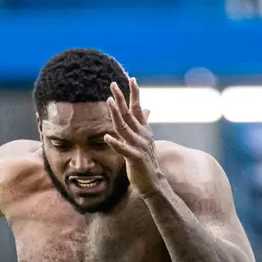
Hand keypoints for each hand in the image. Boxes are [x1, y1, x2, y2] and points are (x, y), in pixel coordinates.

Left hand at [105, 78, 162, 197]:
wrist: (154, 182)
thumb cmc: (146, 162)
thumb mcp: (145, 141)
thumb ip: (143, 125)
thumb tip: (146, 110)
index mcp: (143, 131)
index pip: (138, 108)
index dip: (135, 94)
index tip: (131, 79)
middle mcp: (142, 135)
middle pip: (129, 114)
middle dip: (121, 98)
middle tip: (113, 85)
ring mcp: (139, 146)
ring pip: (125, 127)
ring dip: (116, 114)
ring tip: (109, 102)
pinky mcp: (135, 158)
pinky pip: (123, 149)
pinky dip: (116, 143)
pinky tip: (107, 136)